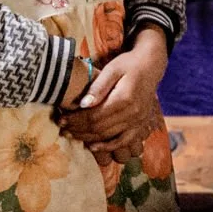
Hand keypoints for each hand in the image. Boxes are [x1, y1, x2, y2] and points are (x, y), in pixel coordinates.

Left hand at [60, 28, 167, 153]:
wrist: (150, 66)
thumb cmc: (128, 64)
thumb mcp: (112, 69)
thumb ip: (98, 87)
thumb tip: (83, 104)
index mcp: (125, 98)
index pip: (95, 115)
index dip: (76, 120)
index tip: (61, 119)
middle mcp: (133, 113)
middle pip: (100, 127)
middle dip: (78, 129)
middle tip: (63, 128)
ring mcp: (138, 121)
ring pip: (108, 135)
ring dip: (88, 138)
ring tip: (72, 135)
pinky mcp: (141, 124)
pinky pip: (124, 141)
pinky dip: (108, 146)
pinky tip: (93, 147)